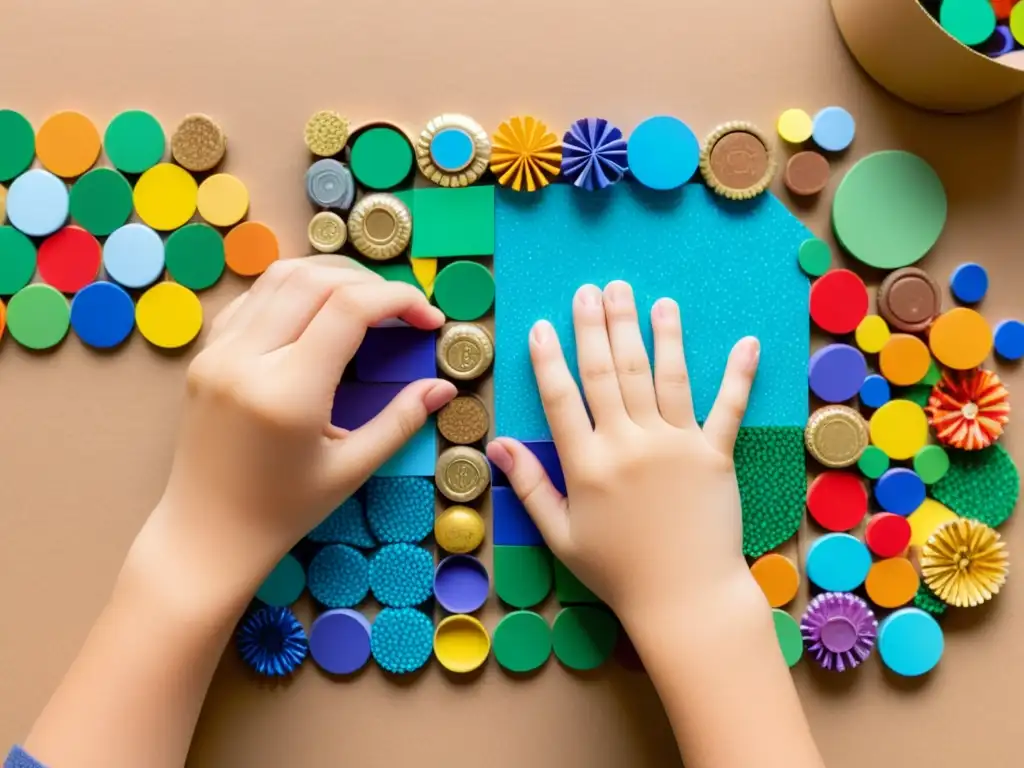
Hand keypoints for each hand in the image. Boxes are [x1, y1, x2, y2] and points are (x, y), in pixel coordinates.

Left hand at [132, 257, 455, 602]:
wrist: (205, 535)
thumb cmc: (284, 511)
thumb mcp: (351, 469)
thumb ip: (400, 421)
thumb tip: (443, 387)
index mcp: (287, 392)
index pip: (349, 308)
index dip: (398, 300)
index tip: (428, 320)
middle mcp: (246, 359)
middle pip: (315, 279)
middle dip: (370, 283)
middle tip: (402, 311)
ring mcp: (217, 352)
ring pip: (279, 276)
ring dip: (330, 276)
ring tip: (366, 301)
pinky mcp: (205, 354)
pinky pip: (251, 298)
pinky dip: (291, 291)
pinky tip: (316, 314)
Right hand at [487, 281, 760, 620]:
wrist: (684, 598)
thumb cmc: (617, 571)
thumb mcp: (560, 535)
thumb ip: (530, 485)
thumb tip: (496, 445)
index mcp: (589, 464)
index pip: (563, 397)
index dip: (551, 358)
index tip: (545, 324)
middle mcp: (630, 444)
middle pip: (612, 372)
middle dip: (600, 326)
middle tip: (595, 289)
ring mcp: (676, 445)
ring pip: (663, 376)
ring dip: (657, 332)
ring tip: (650, 298)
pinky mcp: (715, 454)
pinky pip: (727, 407)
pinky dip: (738, 374)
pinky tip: (746, 341)